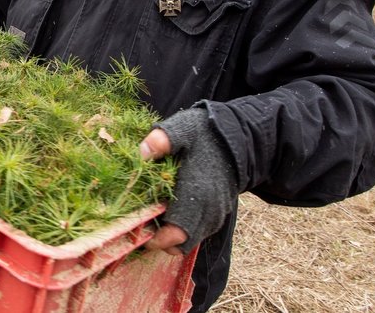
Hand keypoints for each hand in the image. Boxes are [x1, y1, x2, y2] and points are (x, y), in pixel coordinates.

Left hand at [138, 107, 238, 253]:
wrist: (238, 140)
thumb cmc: (206, 135)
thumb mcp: (182, 129)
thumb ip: (161, 140)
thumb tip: (142, 154)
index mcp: (198, 195)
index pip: (176, 235)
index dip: (155, 238)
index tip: (136, 228)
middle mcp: (210, 212)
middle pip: (181, 243)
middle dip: (159, 238)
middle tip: (140, 221)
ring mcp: (216, 216)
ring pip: (189, 240)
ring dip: (170, 234)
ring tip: (152, 215)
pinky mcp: (217, 215)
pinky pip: (197, 232)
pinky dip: (181, 228)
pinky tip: (168, 209)